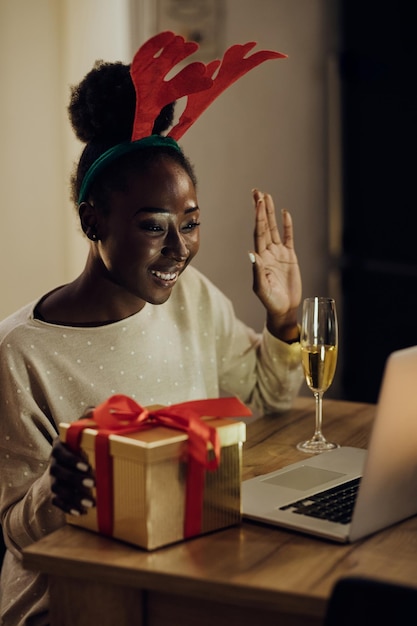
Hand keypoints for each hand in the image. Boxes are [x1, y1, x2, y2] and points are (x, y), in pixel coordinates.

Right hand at [50, 437, 95, 515]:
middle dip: (76, 479)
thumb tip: (105, 432)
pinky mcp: (53, 493)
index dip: (72, 460)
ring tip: (91, 503)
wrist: (62, 466)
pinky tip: (80, 512)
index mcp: (59, 448)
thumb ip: (89, 437)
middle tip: (94, 484)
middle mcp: (53, 464)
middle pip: (58, 471)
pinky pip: (57, 502)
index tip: (87, 467)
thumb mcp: (81, 441)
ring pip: (58, 488)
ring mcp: (52, 479)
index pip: (60, 453)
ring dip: (74, 497)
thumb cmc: (79, 450)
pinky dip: (68, 508)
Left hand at [250, 189, 301, 338]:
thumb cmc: (270, 301)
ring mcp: (279, 254)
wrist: (283, 308)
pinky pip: (288, 238)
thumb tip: (252, 253)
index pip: (258, 233)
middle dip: (261, 209)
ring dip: (271, 213)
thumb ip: (257, 270)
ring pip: (275, 229)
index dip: (258, 217)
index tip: (257, 203)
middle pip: (264, 226)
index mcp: (260, 258)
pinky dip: (287, 226)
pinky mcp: (290, 257)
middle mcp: (268, 252)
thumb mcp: (261, 287)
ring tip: (268, 197)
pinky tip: (285, 214)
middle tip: (258, 192)